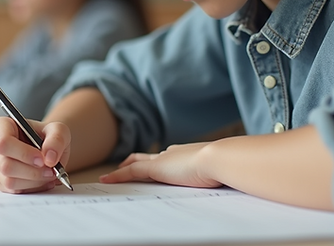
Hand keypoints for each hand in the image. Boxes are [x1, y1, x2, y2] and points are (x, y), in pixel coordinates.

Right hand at [0, 116, 70, 193]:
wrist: (47, 149)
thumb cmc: (48, 136)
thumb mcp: (58, 131)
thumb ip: (57, 140)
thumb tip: (49, 158)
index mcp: (1, 126)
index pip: (3, 142)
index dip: (23, 153)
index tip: (42, 159)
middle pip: (6, 165)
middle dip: (32, 171)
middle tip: (51, 170)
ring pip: (9, 181)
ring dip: (34, 181)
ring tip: (49, 175)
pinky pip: (13, 190)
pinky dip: (32, 188)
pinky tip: (42, 180)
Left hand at [99, 142, 220, 188]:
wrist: (218, 158)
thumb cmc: (223, 166)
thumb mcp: (218, 171)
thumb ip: (215, 174)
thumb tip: (227, 180)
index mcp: (185, 153)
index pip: (166, 157)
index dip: (155, 161)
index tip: (151, 165)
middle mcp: (171, 153)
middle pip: (147, 158)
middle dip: (134, 162)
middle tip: (123, 168)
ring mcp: (162, 160)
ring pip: (135, 164)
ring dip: (122, 170)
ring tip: (110, 177)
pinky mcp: (155, 169)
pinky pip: (130, 173)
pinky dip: (117, 176)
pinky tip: (106, 181)